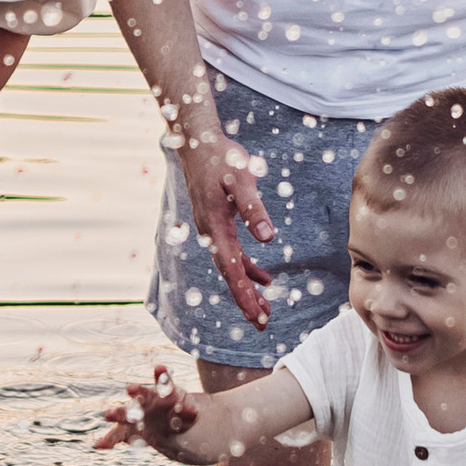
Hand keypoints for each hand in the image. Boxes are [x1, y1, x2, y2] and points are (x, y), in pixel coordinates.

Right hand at [94, 365, 201, 454]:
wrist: (166, 429)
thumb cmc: (176, 416)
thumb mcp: (187, 417)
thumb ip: (188, 414)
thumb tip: (192, 412)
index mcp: (161, 393)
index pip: (163, 382)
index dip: (162, 375)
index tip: (160, 368)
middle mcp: (145, 401)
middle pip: (140, 395)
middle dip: (136, 392)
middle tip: (131, 388)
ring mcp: (134, 416)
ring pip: (125, 413)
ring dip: (117, 413)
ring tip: (107, 414)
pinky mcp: (127, 431)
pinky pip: (117, 435)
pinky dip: (108, 440)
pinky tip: (100, 445)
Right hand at [174, 127, 274, 330]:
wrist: (197, 142)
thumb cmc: (221, 158)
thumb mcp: (241, 180)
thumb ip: (253, 209)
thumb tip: (268, 238)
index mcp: (216, 229)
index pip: (232, 270)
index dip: (244, 295)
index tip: (256, 317)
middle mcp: (210, 234)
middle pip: (230, 275)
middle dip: (246, 300)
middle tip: (262, 323)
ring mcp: (212, 230)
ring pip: (232, 267)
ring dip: (248, 288)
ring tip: (264, 309)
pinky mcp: (217, 223)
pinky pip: (232, 254)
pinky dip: (247, 268)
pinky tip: (263, 278)